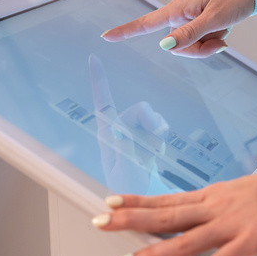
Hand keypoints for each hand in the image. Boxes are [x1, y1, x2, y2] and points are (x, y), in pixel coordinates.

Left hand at [89, 54, 170, 193]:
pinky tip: (157, 151)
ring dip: (157, 133)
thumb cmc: (128, 189)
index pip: (103, 104)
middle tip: (157, 141)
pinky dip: (162, 136)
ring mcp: (135, 130)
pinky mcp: (148, 134)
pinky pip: (161, 125)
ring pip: (153, 117)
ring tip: (153, 154)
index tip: (94, 58)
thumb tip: (122, 132)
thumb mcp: (125, 173)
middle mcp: (120, 128)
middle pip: (139, 109)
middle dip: (151, 121)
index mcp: (107, 135)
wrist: (142, 197)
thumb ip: (125, 152)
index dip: (99, 81)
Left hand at [92, 170, 256, 255]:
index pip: (165, 201)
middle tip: (102, 222)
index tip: (112, 202)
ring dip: (154, 252)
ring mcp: (229, 225)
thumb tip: (191, 221)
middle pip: (165, 216)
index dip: (136, 202)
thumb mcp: (234, 195)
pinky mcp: (249, 241)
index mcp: (210, 198)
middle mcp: (213, 209)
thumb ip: (212, 210)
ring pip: (185, 239)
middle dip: (130, 221)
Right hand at [101, 0, 254, 57]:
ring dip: (209, 43)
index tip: (106, 36)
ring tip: (225, 29)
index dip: (125, 31)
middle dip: (198, 49)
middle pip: (176, 46)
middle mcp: (181, 13)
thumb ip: (189, 34)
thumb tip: (165, 46)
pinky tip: (226, 27)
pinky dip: (214, 37)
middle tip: (221, 42)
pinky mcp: (200, 19)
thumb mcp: (214, 18)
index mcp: (179, 9)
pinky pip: (201, 39)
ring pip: (190, 45)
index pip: (146, 23)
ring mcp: (191, 17)